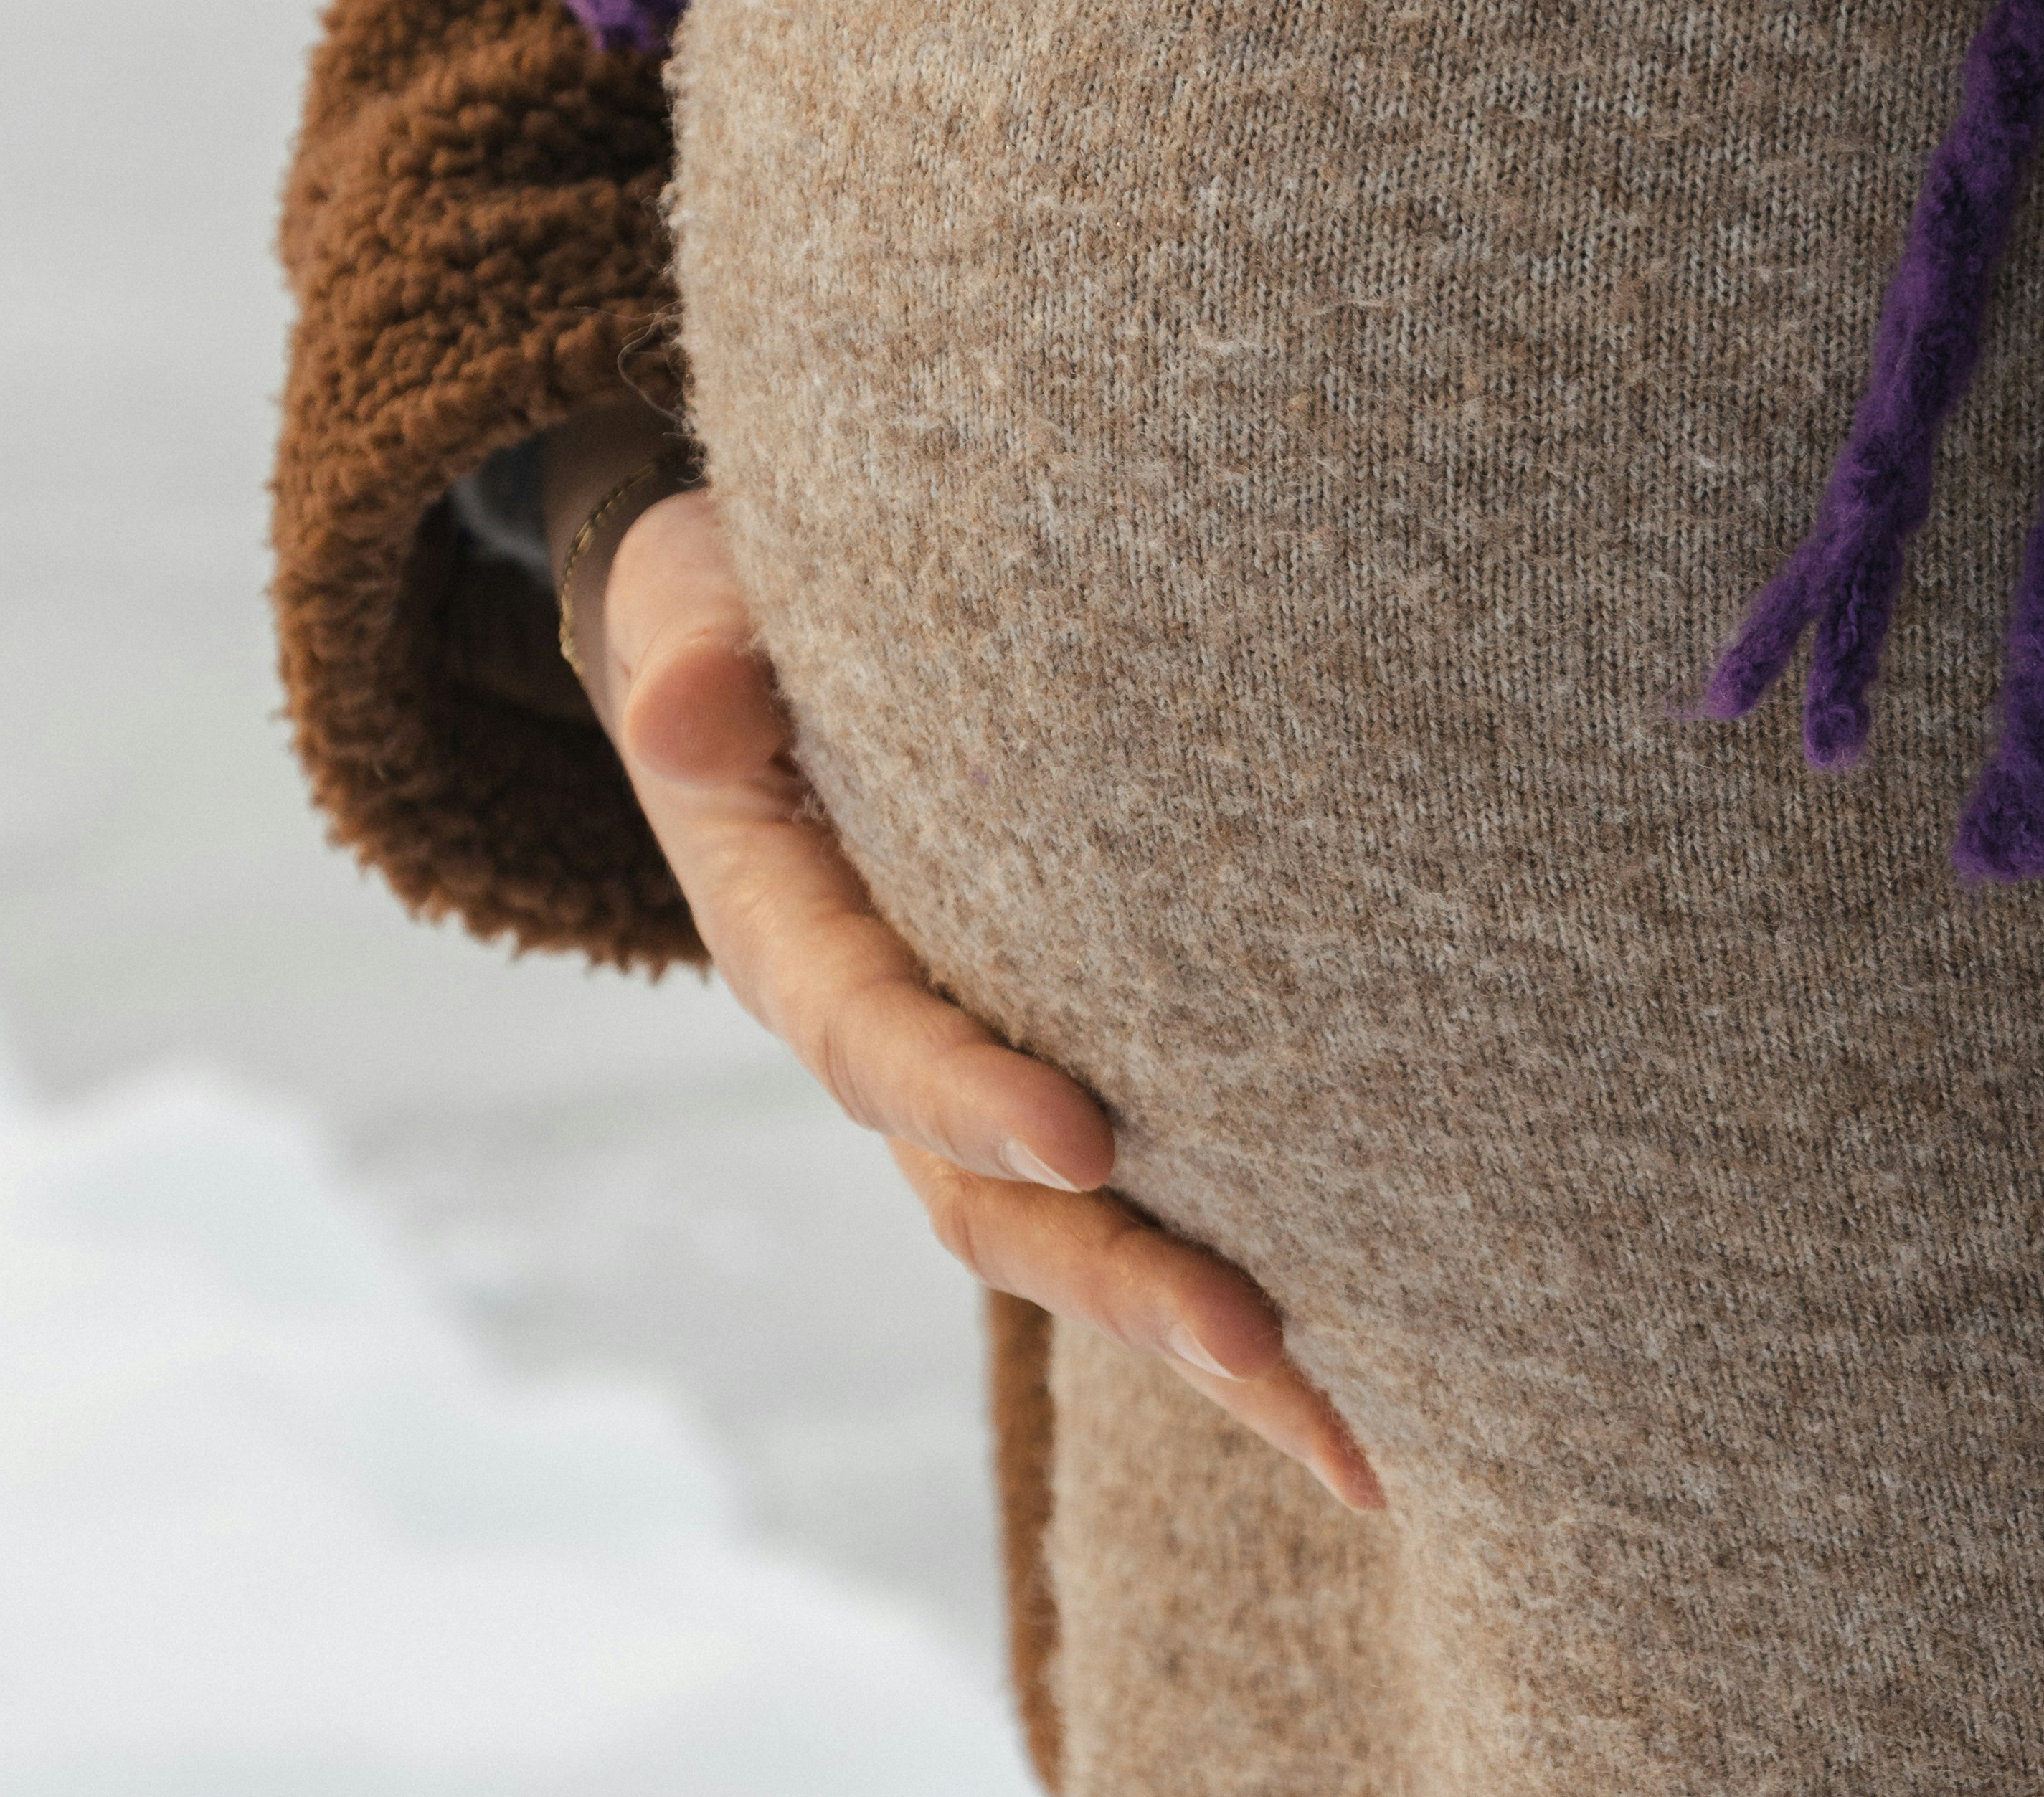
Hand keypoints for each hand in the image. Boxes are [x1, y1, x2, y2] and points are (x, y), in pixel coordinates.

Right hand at [540, 420, 1379, 1508]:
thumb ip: (695, 654)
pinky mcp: (1051, 1072)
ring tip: (1355, 1435)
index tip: (1085, 1136)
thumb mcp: (693, 608)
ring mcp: (966, 1078)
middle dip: (1124, 1280)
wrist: (747, 646)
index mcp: (789, 938)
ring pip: (1076, 1240)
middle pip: (993, 1204)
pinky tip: (1364, 1379)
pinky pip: (1134, 1199)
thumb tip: (680, 710)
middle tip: (1264, 1345)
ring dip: (1201, 1333)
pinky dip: (1232, 1285)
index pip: (876, 1040)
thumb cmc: (733, 613)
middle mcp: (881, 1041)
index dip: (968, 1097)